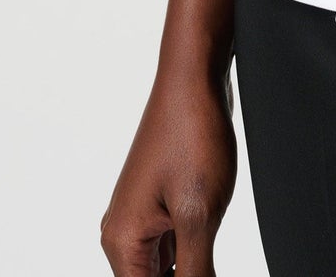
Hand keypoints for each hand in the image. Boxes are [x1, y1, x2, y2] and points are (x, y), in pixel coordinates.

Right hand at [100, 65, 237, 275]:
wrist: (193, 78)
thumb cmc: (192, 136)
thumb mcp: (199, 215)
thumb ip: (197, 272)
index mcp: (122, 242)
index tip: (204, 268)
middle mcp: (123, 233)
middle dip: (188, 276)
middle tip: (209, 247)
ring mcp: (141, 215)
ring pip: (166, 266)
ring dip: (191, 266)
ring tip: (209, 224)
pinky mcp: (160, 202)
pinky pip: (174, 242)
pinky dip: (193, 249)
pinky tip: (213, 236)